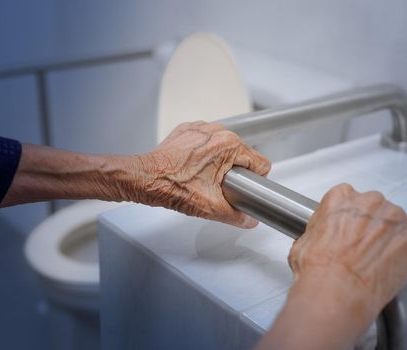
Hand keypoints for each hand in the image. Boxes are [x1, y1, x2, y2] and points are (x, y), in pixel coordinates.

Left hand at [130, 121, 270, 227]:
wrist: (145, 178)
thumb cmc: (173, 187)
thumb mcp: (211, 208)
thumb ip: (237, 216)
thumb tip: (249, 220)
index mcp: (229, 145)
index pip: (260, 163)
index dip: (254, 180)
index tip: (240, 188)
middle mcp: (218, 131)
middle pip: (242, 154)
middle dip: (235, 171)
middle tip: (217, 185)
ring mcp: (202, 128)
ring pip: (224, 147)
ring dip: (220, 161)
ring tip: (204, 176)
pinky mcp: (188, 130)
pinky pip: (207, 142)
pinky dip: (204, 154)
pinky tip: (194, 168)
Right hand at [257, 184, 406, 349]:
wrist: (336, 291)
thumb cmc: (318, 269)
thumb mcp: (303, 241)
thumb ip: (320, 229)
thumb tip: (322, 236)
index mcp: (342, 197)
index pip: (349, 198)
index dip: (349, 218)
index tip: (348, 232)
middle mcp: (369, 201)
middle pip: (374, 208)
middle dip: (370, 226)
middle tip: (361, 249)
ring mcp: (393, 218)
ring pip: (393, 223)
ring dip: (387, 238)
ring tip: (375, 260)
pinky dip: (402, 253)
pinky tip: (387, 267)